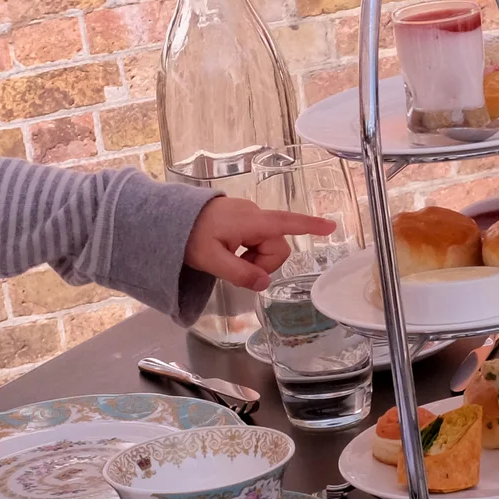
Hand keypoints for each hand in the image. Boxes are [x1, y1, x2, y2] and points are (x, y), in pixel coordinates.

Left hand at [184, 196, 333, 290]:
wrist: (167, 217)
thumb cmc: (188, 236)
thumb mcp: (211, 260)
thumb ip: (240, 273)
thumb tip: (264, 284)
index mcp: (250, 221)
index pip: (286, 223)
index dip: (310, 226)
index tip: (331, 226)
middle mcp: (254, 214)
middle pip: (277, 245)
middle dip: (264, 263)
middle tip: (237, 269)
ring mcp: (248, 215)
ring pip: (267, 243)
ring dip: (255, 258)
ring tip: (229, 259)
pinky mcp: (242, 218)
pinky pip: (257, 238)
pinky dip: (249, 250)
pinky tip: (229, 251)